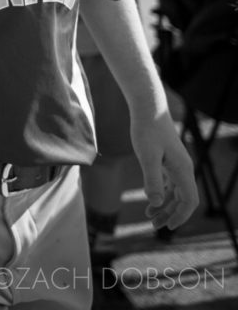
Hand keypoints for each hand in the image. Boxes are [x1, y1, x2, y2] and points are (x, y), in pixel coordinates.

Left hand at [131, 115, 199, 229]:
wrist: (148, 108)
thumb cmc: (146, 130)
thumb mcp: (146, 156)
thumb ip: (151, 179)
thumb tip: (155, 202)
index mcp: (182, 170)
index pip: (189, 201)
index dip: (181, 216)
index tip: (167, 227)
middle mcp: (183, 168)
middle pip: (183, 199)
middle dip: (171, 214)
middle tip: (153, 225)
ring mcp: (176, 164)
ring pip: (176, 192)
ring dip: (166, 206)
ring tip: (150, 216)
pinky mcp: (168, 159)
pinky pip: (170, 183)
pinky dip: (163, 193)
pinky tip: (152, 198)